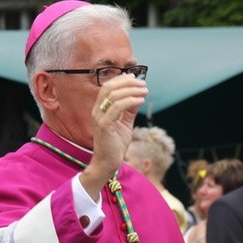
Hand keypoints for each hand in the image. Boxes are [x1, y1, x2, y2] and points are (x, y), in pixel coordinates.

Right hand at [79, 74, 147, 199]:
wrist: (108, 163)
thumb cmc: (115, 145)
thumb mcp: (125, 123)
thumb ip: (130, 110)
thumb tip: (138, 96)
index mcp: (100, 109)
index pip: (108, 87)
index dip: (121, 80)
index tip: (136, 79)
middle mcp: (97, 111)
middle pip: (109, 87)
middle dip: (128, 83)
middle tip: (143, 84)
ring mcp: (99, 118)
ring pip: (114, 95)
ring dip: (132, 90)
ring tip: (145, 91)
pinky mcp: (104, 125)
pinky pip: (117, 107)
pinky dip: (130, 101)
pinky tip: (140, 101)